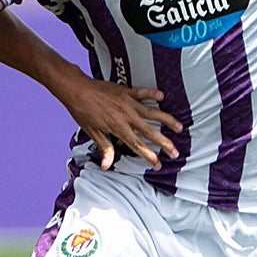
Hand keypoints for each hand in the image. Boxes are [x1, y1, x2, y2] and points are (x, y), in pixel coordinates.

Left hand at [55, 74, 182, 170]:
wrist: (77, 90)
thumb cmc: (83, 112)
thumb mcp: (92, 132)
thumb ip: (105, 148)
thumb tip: (107, 166)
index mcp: (118, 128)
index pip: (137, 145)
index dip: (149, 156)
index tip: (158, 164)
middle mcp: (126, 116)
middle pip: (150, 132)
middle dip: (164, 143)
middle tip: (176, 152)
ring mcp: (128, 103)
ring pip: (153, 112)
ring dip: (167, 120)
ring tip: (180, 127)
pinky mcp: (126, 91)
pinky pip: (143, 93)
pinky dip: (152, 93)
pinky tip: (162, 95)